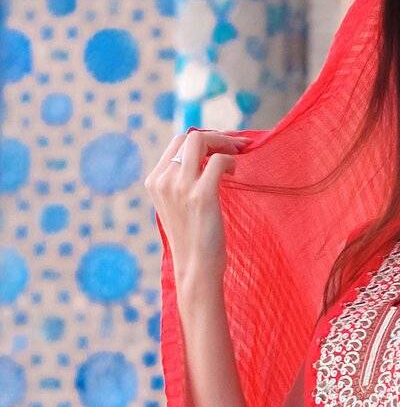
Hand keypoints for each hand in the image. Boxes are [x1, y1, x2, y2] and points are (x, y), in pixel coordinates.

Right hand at [144, 128, 252, 286]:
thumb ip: (182, 182)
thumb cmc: (193, 240)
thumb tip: (205, 159)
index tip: (222, 146)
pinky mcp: (201, 195)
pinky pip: (219, 161)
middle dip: (216, 137)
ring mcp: (180, 187)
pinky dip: (231, 161)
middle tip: (236, 147)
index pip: (177, 143)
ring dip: (225, 143)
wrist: (196, 269)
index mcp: (154, 181)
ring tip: (238, 155)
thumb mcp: (178, 206)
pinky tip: (235, 173)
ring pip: (200, 141)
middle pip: (189, 137)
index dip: (203, 139)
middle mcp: (163, 181)